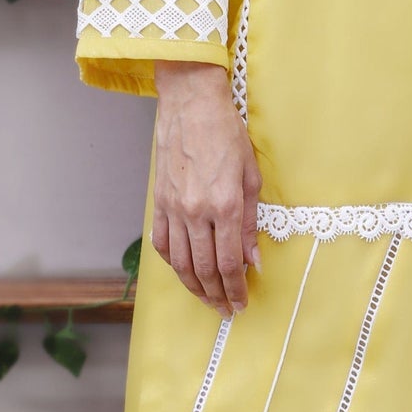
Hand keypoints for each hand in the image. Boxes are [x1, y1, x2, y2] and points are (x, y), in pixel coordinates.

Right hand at [151, 61, 262, 317]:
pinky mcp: (159, 202)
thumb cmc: (227, 132)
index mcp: (226, 205)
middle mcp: (197, 212)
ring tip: (207, 298)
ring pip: (181, 263)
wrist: (191, 102)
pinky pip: (162, 243)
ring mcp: (174, 208)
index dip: (236, 288)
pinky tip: (182, 271)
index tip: (242, 302)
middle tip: (226, 309)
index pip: (230, 263)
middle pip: (204, 269)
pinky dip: (172, 263)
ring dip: (195, 286)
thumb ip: (251, 220)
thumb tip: (252, 258)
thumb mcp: (251, 173)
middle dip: (217, 295)